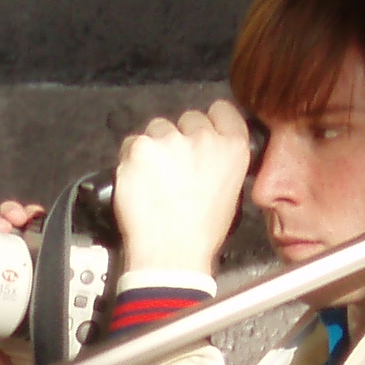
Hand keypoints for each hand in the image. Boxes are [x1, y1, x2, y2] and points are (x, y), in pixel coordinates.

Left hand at [113, 100, 248, 278]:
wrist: (172, 254)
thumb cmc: (200, 233)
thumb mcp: (230, 192)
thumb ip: (220, 160)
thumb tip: (205, 153)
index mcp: (233, 148)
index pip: (221, 110)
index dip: (208, 121)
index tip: (199, 133)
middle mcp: (203, 138)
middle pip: (187, 118)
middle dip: (180, 138)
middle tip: (174, 169)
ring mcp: (170, 141)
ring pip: (158, 128)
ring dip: (154, 147)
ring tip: (155, 180)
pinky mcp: (140, 149)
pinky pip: (131, 143)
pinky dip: (131, 160)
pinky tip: (139, 183)